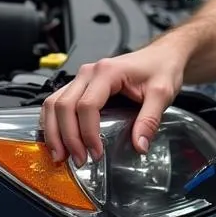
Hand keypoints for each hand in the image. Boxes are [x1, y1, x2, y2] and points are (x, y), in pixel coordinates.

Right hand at [40, 40, 189, 165]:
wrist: (162, 56)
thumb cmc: (161, 68)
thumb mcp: (162, 93)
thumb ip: (150, 120)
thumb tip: (139, 145)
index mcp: (108, 72)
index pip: (86, 106)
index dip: (88, 133)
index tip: (96, 153)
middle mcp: (89, 72)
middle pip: (64, 106)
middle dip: (67, 138)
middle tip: (78, 160)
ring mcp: (82, 78)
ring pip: (54, 104)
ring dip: (54, 132)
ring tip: (62, 156)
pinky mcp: (81, 85)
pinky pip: (57, 103)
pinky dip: (54, 123)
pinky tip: (59, 140)